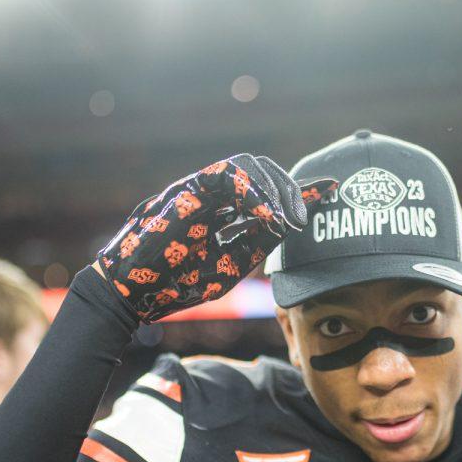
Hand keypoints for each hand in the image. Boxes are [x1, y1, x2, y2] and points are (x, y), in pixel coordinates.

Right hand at [97, 155, 333, 321]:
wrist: (130, 296)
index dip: (300, 189)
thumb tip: (292, 225)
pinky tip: (266, 217)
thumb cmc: (175, 284)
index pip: (267, 192)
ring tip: (287, 219)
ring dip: (274, 189)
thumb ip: (258, 244)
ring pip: (246, 165)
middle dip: (290, 189)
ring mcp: (197, 188)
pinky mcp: (185, 189)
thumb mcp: (230, 266)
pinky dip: (252, 193)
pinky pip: (226, 175)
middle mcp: (212, 195)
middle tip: (305, 216)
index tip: (331, 187)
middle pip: (262, 171)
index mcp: (223, 211)